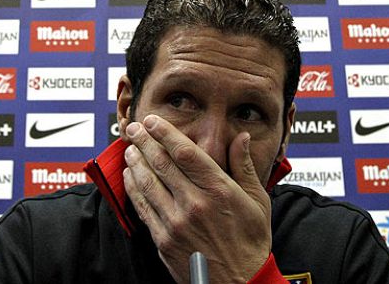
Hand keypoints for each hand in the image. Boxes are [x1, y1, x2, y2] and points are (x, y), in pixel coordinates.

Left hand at [123, 114, 271, 283]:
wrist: (241, 283)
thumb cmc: (252, 243)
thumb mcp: (257, 201)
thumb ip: (245, 167)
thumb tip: (240, 137)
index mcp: (219, 190)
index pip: (185, 152)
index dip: (165, 133)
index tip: (154, 121)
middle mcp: (195, 203)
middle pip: (162, 163)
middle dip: (145, 142)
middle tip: (135, 128)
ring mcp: (176, 222)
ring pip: (148, 183)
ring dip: (136, 162)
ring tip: (130, 148)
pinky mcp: (164, 239)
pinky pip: (143, 208)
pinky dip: (134, 189)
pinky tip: (130, 177)